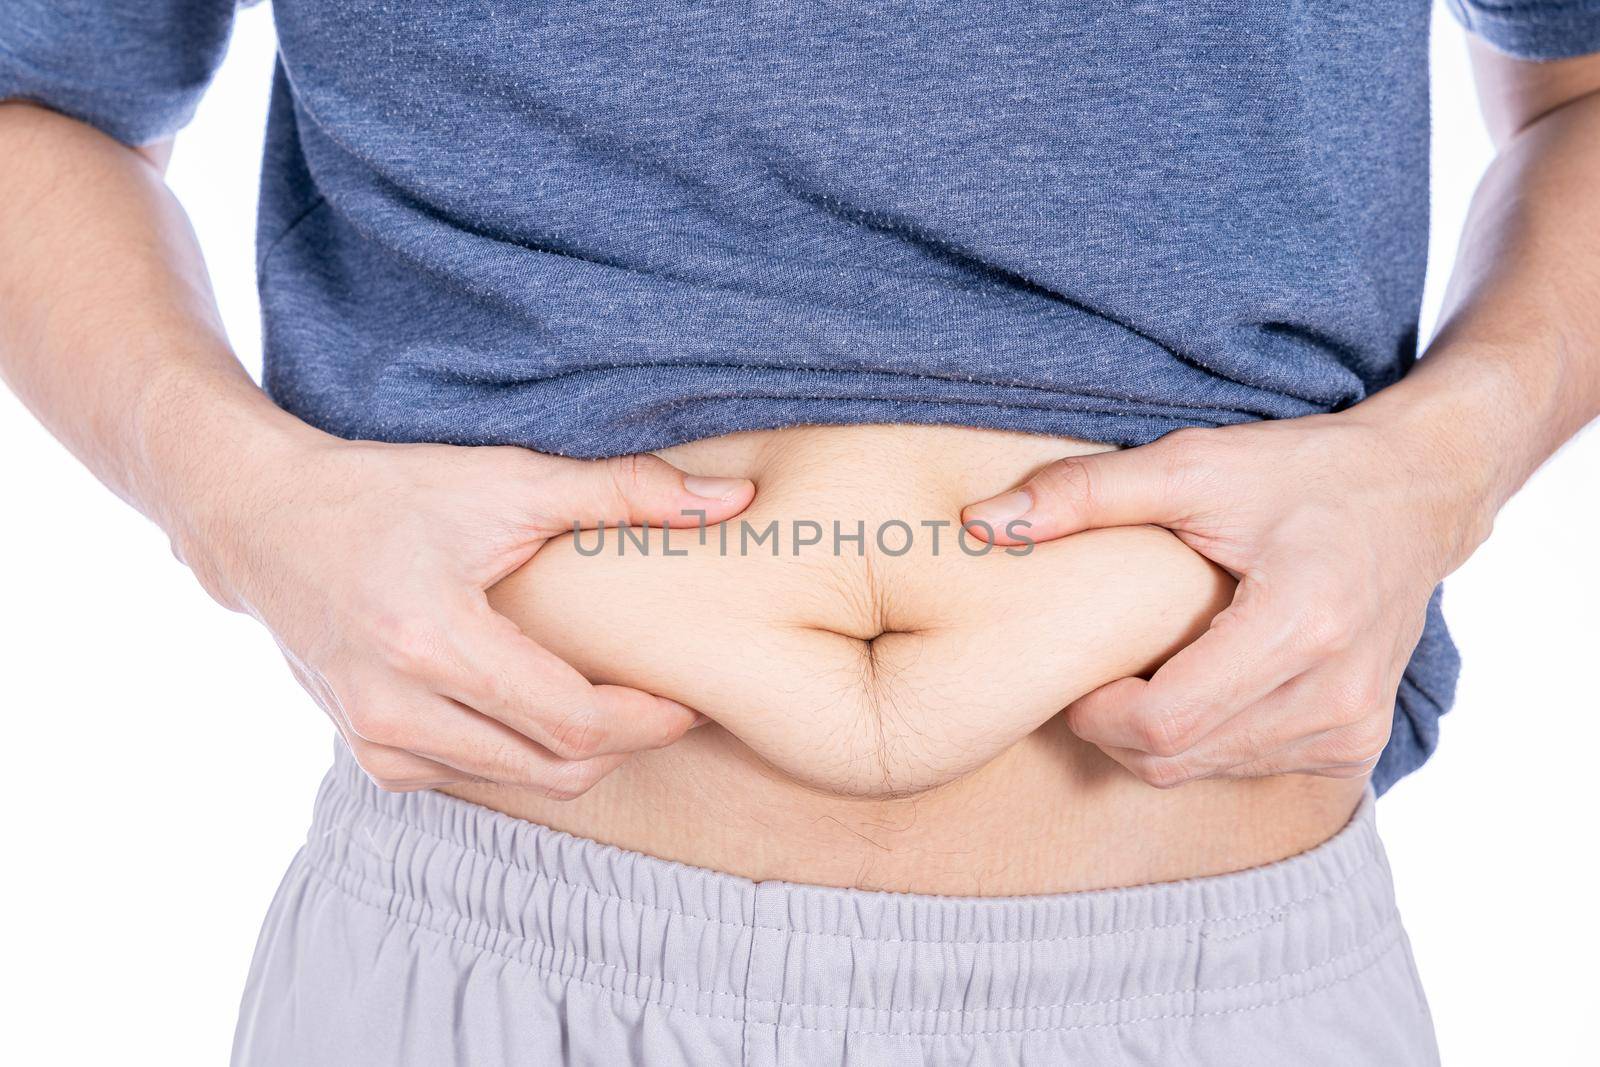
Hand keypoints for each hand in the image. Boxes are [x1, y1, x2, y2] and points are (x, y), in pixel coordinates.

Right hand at [177, 434, 753, 795]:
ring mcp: (375, 741)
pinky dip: (519, 756)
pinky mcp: (367, 754)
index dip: (646, 721)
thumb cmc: (387, 493)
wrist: (263, 522)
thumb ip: (624, 492)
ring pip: (517, 785)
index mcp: (434, 642)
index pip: (572, 724)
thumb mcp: (506, 479)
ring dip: (576, 756)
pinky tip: (537, 709)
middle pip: (554, 771)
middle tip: (661, 703)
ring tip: (610, 703)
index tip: (686, 697)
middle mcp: (397, 709)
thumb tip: (733, 501)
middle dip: (625, 745)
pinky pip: (472, 779)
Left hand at [961, 411, 1492, 785]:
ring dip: (1156, 731)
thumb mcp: (1194, 464)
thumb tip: (981, 520)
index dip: (1096, 708)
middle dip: (1113, 722)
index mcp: (1301, 626)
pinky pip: (1243, 768)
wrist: (1418, 493)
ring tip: (1155, 659)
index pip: (1164, 722)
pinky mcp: (1353, 747)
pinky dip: (1203, 737)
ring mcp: (1352, 731)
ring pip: (1203, 772)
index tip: (1075, 665)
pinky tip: (1204, 676)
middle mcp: (1336, 695)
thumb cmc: (1303, 472)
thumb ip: (1085, 493)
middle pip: (1174, 758)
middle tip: (1100, 660)